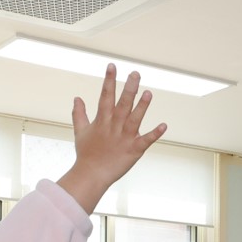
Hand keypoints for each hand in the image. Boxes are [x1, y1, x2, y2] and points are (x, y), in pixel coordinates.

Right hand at [57, 66, 166, 213]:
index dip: (109, 80)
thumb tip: (76, 98)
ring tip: (148, 93)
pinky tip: (164, 125)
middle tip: (135, 73)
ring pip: (135, 119)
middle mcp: (114, 127)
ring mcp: (125, 138)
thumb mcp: (80, 132)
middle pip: (123, 104)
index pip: (106, 96)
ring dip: (142, 106)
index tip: (112, 66)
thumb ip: (79, 114)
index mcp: (102, 121)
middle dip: (129, 88)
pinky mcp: (134, 150)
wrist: (91, 176)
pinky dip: (155, 134)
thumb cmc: (86, 154)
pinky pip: (146, 141)